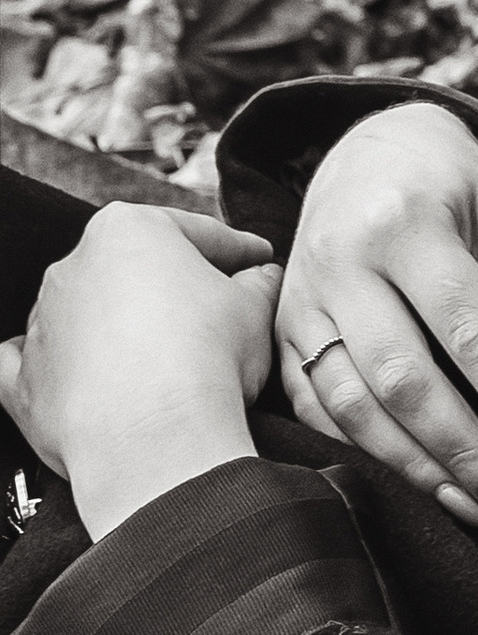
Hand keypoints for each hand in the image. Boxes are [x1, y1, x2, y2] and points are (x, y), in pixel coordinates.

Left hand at [0, 204, 277, 542]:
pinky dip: (48, 365)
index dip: (235, 250)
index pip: (195, 233)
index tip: (255, 262)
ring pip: (84, 313)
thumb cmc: (205, 361)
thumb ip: (259, 280)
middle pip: (134, 270)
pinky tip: (69, 370)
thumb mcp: (256, 304)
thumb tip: (261, 278)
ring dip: (115, 327)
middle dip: (169, 288)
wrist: (156, 442)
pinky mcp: (22, 383)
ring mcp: (42, 325)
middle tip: (212, 312)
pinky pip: (28, 365)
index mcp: (128, 228)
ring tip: (158, 357)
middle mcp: (74, 266)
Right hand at [277, 103, 477, 531]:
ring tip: (473, 506)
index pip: (468, 330)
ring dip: (415, 469)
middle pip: (405, 381)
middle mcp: (343, 264)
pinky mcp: (280, 334)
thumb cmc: (443, 182)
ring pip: (353, 408)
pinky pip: (316, 412)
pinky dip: (364, 454)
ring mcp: (303, 303)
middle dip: (465, 452)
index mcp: (404, 222)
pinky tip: (415, 483)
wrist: (363, 150)